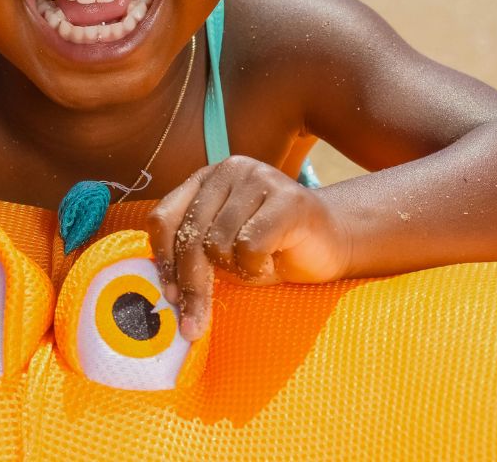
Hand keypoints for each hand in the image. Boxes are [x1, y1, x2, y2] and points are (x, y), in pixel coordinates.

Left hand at [146, 156, 351, 339]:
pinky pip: (250, 246)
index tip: (169, 297)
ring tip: (258, 263)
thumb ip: (195, 254)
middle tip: (194, 326)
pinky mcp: (286, 197)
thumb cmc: (273, 249)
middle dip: (192, 286)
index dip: (163, 259)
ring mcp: (257, 178)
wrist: (334, 241)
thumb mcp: (224, 250)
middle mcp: (227, 170)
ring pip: (218, 243)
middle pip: (190, 235)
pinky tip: (275, 258)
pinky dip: (257, 267)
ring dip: (237, 270)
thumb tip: (166, 292)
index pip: (164, 217)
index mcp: (205, 179)